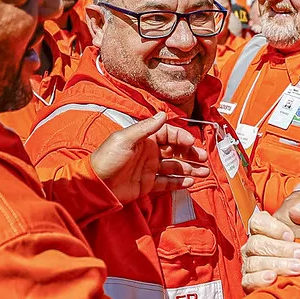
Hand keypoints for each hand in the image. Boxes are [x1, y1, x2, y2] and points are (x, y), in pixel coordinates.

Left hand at [90, 112, 209, 203]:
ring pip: (174, 167)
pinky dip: (179, 182)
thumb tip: (163, 114)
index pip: (168, 134)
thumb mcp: (125, 139)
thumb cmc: (107, 158)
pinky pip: (167, 182)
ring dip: (190, 169)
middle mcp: (149, 152)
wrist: (95, 184)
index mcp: (144, 139)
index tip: (192, 143)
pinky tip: (190, 182)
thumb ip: (146, 127)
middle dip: (190, 154)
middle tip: (203, 158)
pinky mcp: (147, 184)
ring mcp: (149, 169)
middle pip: (175, 151)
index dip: (181, 137)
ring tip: (204, 172)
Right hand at [241, 210, 299, 292]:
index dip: (272, 227)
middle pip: (257, 243)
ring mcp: (251, 265)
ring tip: (298, 268)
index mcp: (264, 230)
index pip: (258, 222)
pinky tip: (274, 279)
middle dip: (281, 249)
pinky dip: (260, 279)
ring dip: (278, 264)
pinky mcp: (251, 284)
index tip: (291, 235)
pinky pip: (249, 281)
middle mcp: (254, 246)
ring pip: (254, 262)